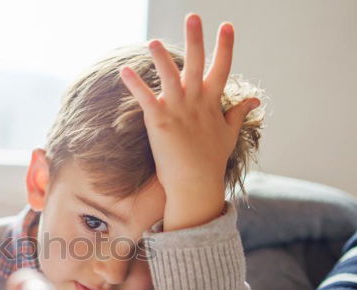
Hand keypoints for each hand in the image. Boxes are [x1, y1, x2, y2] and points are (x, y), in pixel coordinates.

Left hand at [119, 14, 259, 230]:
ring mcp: (178, 111)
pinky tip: (124, 70)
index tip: (227, 26)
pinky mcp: (160, 121)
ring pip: (171, 77)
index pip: (222, 68)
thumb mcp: (229, 134)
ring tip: (152, 41)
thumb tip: (254, 100)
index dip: (225, 47)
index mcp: (213, 103)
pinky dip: (135, 84)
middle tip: (192, 16)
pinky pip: (145, 98)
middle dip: (196, 40)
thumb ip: (238, 113)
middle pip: (197, 65)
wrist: (195, 184)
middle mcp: (196, 102)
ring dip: (162, 58)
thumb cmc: (211, 161)